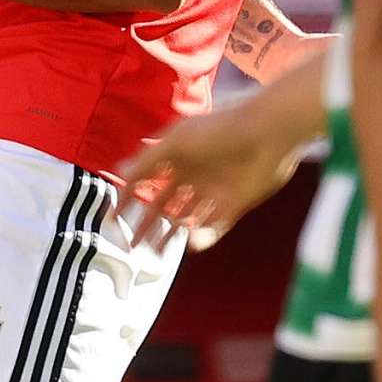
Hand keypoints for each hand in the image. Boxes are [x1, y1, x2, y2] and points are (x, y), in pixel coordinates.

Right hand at [117, 99, 304, 252]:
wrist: (268, 133)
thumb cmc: (221, 129)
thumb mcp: (177, 141)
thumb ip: (147, 160)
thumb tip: (119, 172)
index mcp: (176, 155)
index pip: (145, 179)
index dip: (128, 197)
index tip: (113, 217)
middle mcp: (193, 174)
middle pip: (164, 205)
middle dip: (148, 224)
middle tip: (132, 244)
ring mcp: (213, 191)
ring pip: (186, 219)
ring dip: (171, 236)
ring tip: (157, 252)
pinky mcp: (234, 205)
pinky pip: (213, 228)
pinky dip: (201, 239)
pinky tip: (191, 244)